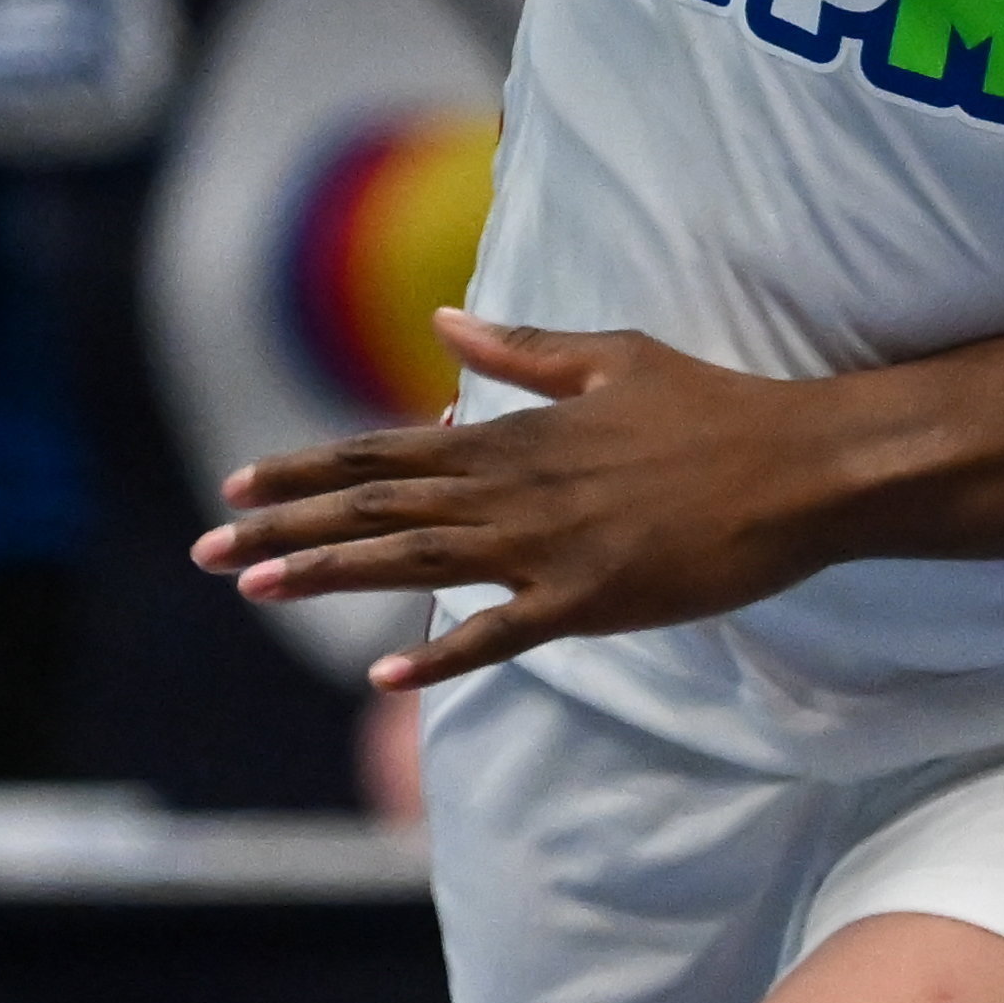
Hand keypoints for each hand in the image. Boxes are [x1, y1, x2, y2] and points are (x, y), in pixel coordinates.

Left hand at [191, 316, 851, 684]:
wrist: (799, 467)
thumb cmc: (714, 408)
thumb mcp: (612, 357)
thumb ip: (522, 351)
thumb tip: (445, 322)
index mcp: (516, 434)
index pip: (386, 451)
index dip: (307, 467)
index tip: (237, 481)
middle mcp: (515, 489)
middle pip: (378, 509)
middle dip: (285, 526)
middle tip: (205, 549)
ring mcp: (548, 548)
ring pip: (415, 563)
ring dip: (329, 575)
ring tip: (254, 585)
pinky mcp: (590, 601)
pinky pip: (501, 634)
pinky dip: (442, 656)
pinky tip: (383, 680)